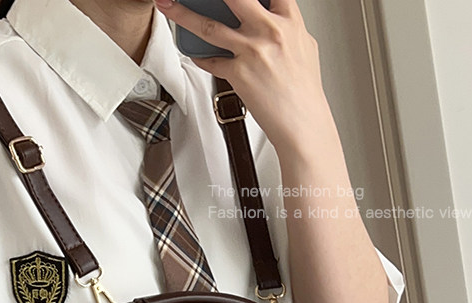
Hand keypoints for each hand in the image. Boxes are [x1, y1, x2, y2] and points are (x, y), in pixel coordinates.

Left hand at [154, 0, 335, 155]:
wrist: (302, 123)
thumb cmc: (303, 91)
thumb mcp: (303, 47)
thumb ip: (286, 27)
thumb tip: (275, 17)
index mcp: (289, 21)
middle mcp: (270, 31)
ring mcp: (252, 51)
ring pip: (208, 25)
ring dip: (182, 14)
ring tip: (167, 5)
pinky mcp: (238, 74)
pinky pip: (210, 61)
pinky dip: (199, 56)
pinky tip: (194, 52)